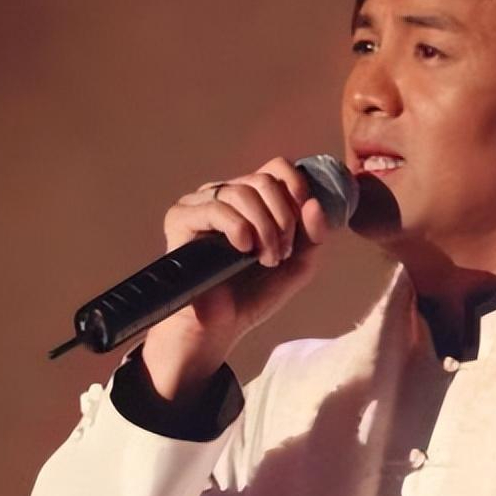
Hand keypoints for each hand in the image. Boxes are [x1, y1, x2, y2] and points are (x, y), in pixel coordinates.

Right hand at [141, 156, 331, 398]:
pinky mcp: (180, 218)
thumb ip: (314, 235)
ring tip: (266, 260)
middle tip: (281, 253)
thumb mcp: (297, 264)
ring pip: (242, 192)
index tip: (304, 219)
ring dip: (265, 228)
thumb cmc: (253, 295)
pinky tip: (242, 250)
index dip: (296, 187)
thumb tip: (313, 203)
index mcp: (250, 198)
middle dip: (284, 218)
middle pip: (264, 180)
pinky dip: (238, 228)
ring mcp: (200, 204)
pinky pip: (215, 207)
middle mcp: (224, 194)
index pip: (276, 168)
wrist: (220, 328)